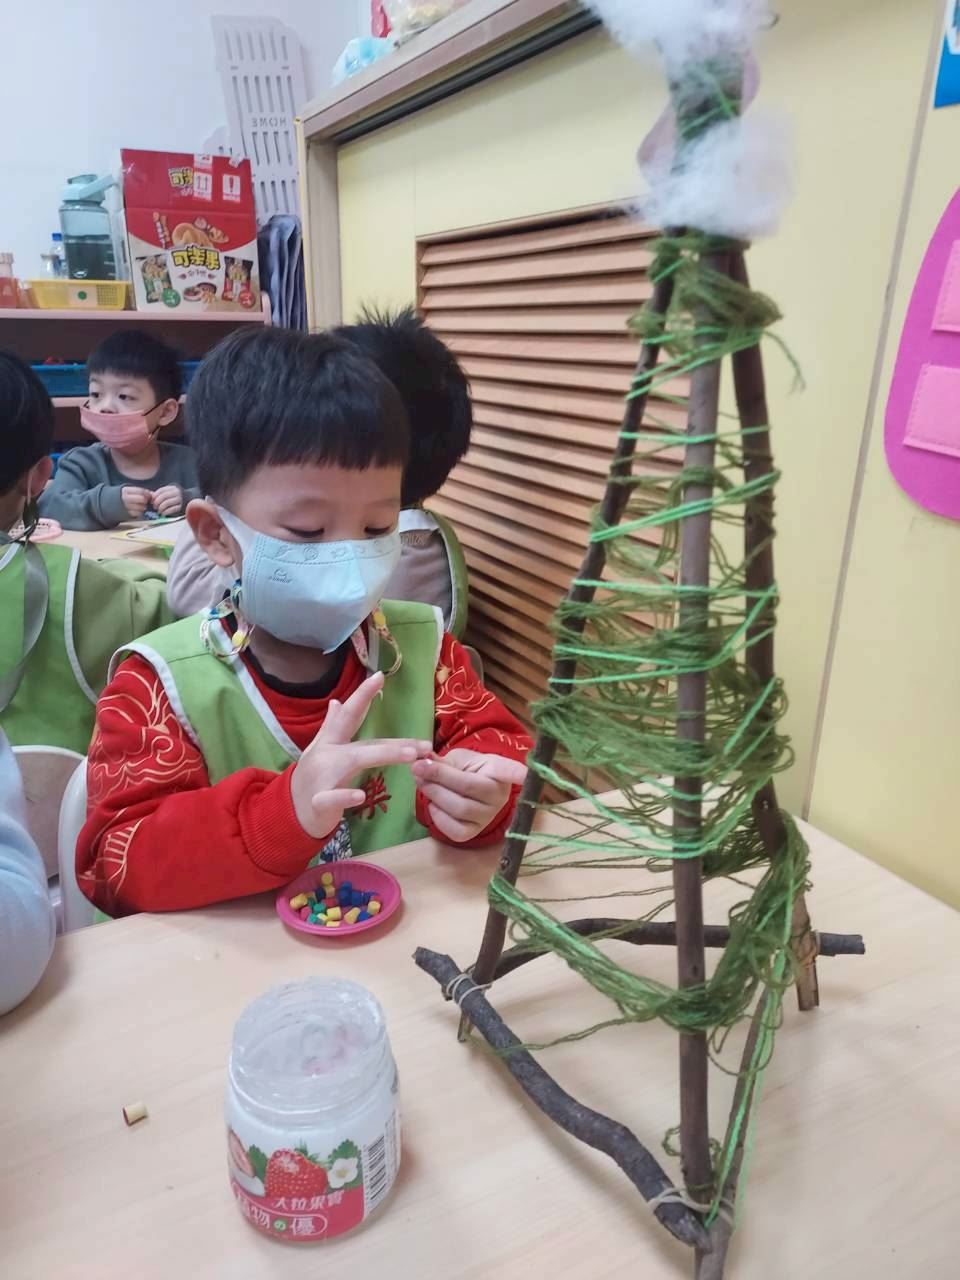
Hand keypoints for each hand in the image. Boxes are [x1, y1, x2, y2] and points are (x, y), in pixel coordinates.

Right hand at [121, 486, 150, 518]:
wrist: (108, 505)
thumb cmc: (122, 497)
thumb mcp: (128, 491)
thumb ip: (140, 491)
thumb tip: (153, 494)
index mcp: (125, 490)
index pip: (141, 491)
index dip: (147, 493)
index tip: (149, 495)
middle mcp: (125, 498)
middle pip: (142, 499)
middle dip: (145, 500)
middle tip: (144, 501)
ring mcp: (126, 507)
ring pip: (142, 507)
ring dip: (143, 507)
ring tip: (138, 505)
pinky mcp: (127, 514)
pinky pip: (138, 513)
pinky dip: (139, 512)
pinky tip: (135, 510)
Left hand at [151, 484, 183, 516]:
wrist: (187, 502)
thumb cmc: (173, 498)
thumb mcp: (168, 493)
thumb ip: (159, 494)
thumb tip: (149, 495)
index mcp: (172, 488)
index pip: (161, 490)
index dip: (155, 496)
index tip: (151, 501)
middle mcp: (176, 492)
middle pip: (164, 496)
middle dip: (157, 502)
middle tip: (154, 507)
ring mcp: (179, 499)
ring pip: (167, 503)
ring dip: (161, 508)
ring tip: (159, 510)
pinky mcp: (181, 507)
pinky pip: (171, 509)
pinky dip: (165, 512)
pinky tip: (163, 513)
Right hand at [290, 671, 433, 838]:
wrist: (288, 814)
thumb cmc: (310, 781)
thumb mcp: (318, 750)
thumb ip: (330, 727)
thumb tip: (336, 701)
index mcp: (329, 743)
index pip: (349, 715)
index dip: (362, 694)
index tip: (380, 675)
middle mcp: (327, 756)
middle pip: (364, 744)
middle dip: (393, 742)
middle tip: (424, 745)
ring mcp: (322, 778)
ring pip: (354, 762)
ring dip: (383, 756)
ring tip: (410, 756)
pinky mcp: (319, 803)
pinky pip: (332, 798)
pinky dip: (345, 797)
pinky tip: (360, 796)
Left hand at [411, 748, 526, 843]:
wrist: (470, 787)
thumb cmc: (468, 768)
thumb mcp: (459, 758)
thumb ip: (443, 761)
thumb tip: (423, 761)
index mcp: (499, 770)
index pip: (511, 771)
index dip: (518, 774)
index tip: (526, 774)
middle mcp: (499, 796)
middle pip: (468, 787)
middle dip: (438, 777)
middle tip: (418, 767)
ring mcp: (488, 817)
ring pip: (458, 808)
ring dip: (433, 794)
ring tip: (421, 782)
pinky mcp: (474, 832)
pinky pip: (454, 829)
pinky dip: (437, 816)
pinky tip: (434, 805)